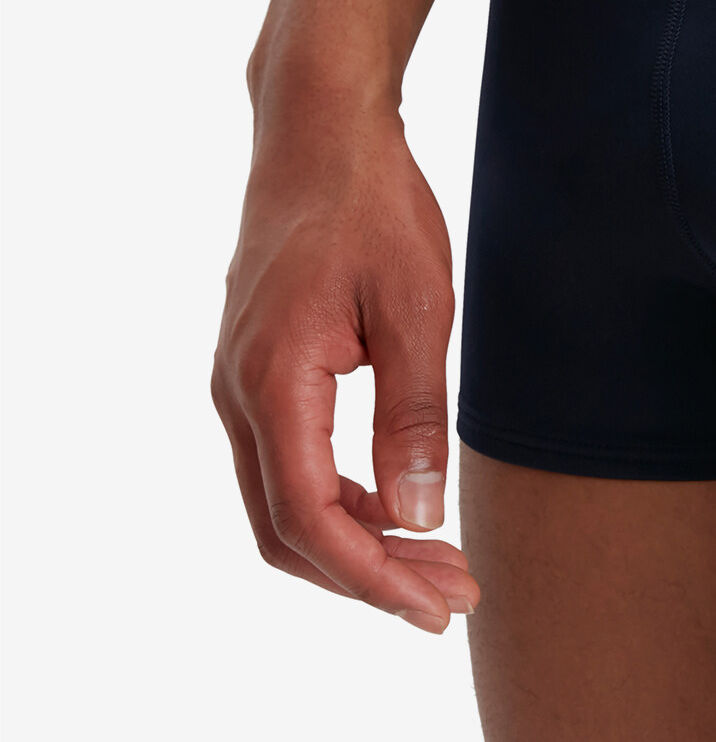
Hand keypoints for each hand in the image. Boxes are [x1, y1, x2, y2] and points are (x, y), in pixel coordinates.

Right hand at [212, 108, 477, 631]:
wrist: (319, 133)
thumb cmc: (372, 206)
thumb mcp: (419, 307)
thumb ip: (414, 414)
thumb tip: (421, 516)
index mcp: (272, 383)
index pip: (308, 520)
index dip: (372, 579)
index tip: (437, 608)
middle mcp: (238, 394)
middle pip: (286, 531)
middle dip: (369, 579)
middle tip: (453, 600)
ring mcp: (240, 385)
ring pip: (281, 505)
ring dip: (356, 547)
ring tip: (438, 568)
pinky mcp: (259, 373)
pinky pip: (286, 465)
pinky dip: (340, 504)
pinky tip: (400, 510)